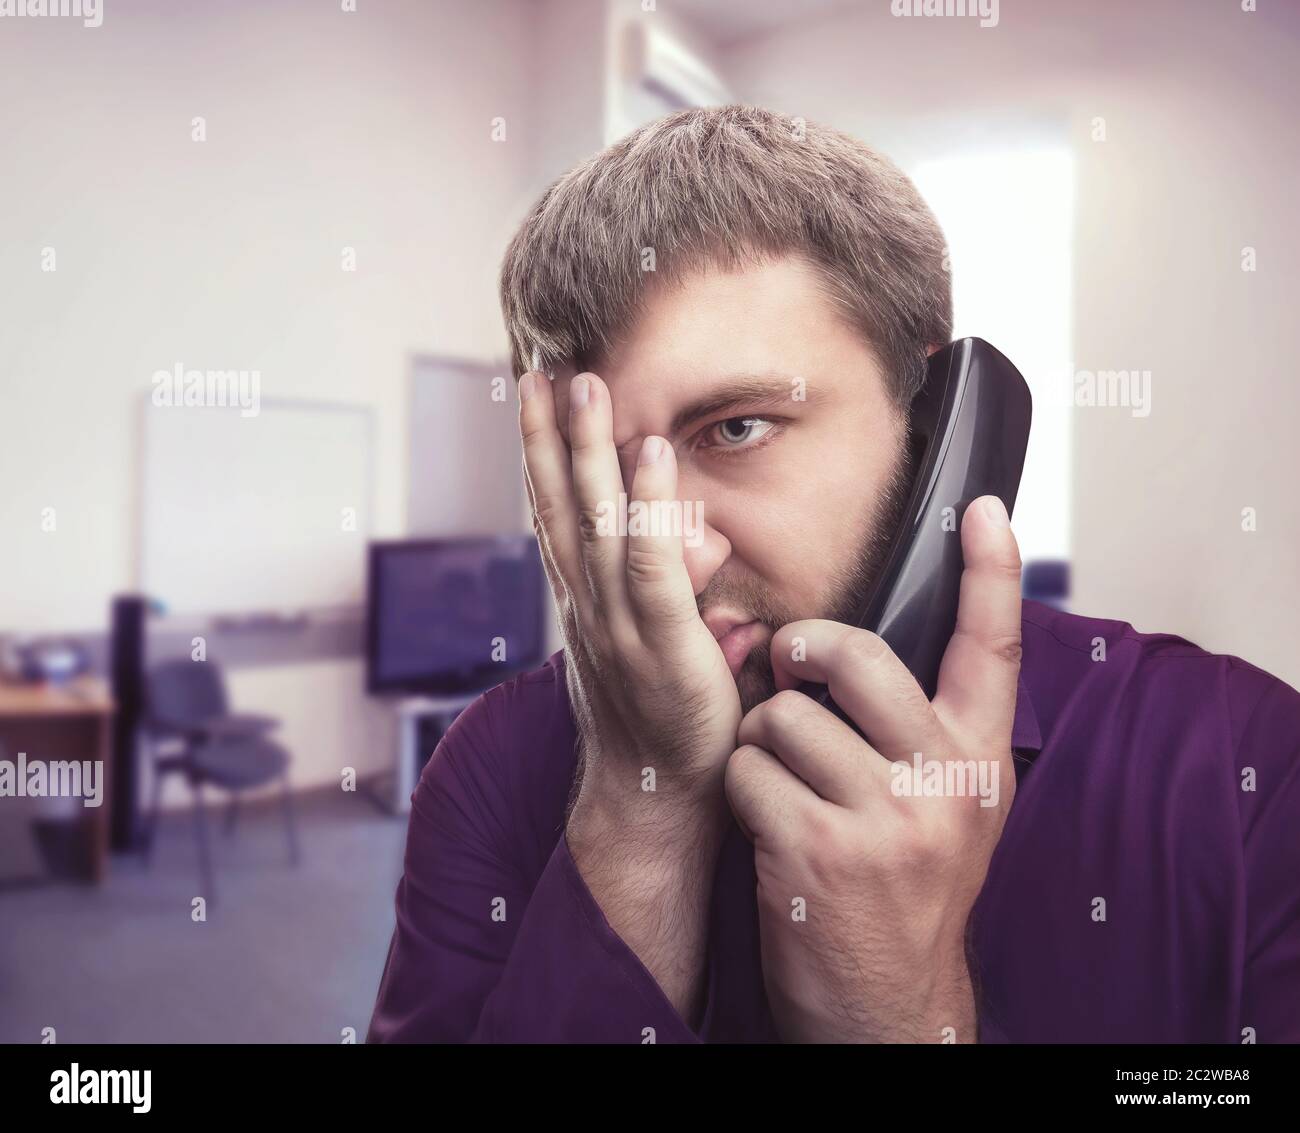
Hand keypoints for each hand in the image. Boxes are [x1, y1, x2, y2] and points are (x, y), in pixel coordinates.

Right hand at [519, 368, 740, 801]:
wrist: (652, 801)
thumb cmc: (662, 719)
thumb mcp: (656, 644)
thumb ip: (673, 591)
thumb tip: (704, 549)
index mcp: (583, 602)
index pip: (556, 514)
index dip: (542, 453)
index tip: (534, 394)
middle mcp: (588, 605)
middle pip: (562, 507)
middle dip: (552, 436)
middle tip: (546, 369)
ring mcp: (618, 625)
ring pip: (596, 523)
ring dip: (589, 452)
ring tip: (586, 387)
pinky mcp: (663, 645)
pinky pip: (649, 565)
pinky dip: (646, 507)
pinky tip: (648, 453)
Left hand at [724, 495, 1021, 1042]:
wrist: (887, 1005)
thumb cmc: (902, 887)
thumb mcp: (945, 809)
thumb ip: (921, 732)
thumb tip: (850, 650)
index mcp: (980, 761)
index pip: (996, 650)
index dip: (993, 573)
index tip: (982, 510)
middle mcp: (945, 782)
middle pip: (854, 655)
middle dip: (802, 649)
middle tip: (788, 666)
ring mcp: (886, 818)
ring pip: (781, 714)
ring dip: (762, 740)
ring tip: (782, 779)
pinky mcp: (818, 850)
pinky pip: (748, 770)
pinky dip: (742, 789)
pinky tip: (768, 826)